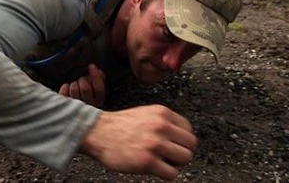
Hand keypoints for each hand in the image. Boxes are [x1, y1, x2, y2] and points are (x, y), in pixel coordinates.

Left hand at [59, 64, 105, 106]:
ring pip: (74, 89)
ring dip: (74, 84)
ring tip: (75, 85)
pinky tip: (67, 88)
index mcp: (98, 101)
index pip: (99, 88)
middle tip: (81, 79)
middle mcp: (88, 106)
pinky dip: (65, 87)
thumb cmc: (87, 95)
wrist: (74, 110)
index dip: (96, 76)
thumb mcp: (96, 88)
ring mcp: (76, 108)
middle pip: (86, 88)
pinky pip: (64, 93)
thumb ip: (100, 80)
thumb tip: (99, 71)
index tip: (91, 66)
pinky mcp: (65, 106)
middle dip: (83, 79)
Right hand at [80, 105, 197, 180]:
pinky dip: (166, 174)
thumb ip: (163, 122)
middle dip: (182, 152)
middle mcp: (161, 126)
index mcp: (162, 113)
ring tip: (163, 162)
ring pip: (185, 158)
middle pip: (190, 144)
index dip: (182, 140)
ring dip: (176, 164)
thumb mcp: (146, 114)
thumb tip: (181, 137)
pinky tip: (155, 169)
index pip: (189, 129)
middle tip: (170, 156)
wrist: (97, 132)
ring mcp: (155, 144)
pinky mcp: (148, 161)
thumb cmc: (119, 126)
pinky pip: (172, 173)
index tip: (174, 146)